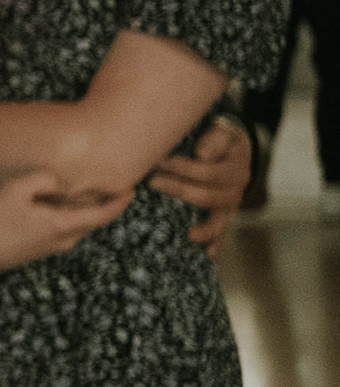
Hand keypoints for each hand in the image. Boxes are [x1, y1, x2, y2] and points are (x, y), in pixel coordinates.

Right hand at [0, 169, 126, 274]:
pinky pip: (62, 231)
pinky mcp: (39, 250)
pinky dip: (67, 218)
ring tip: (81, 196)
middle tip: (111, 189)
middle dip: (103, 206)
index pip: (102, 214)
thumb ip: (42, 179)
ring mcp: (51, 247)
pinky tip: (54, 208)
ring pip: (76, 227)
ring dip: (82, 212)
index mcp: (63, 225)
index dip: (119, 202)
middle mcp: (62, 239)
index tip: (131, 190)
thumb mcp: (15, 189)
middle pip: (92, 221)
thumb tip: (57, 181)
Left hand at [149, 114, 249, 251]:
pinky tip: (207, 254)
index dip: (184, 168)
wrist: (234, 150)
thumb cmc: (220, 140)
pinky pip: (219, 232)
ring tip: (183, 233)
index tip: (160, 161)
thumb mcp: (223, 132)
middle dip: (179, 190)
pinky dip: (214, 243)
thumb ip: (215, 139)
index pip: (209, 172)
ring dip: (199, 227)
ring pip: (216, 220)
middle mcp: (235, 190)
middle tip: (152, 182)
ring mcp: (229, 206)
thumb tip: (202, 153)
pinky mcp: (222, 216)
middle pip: (208, 197)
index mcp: (235, 169)